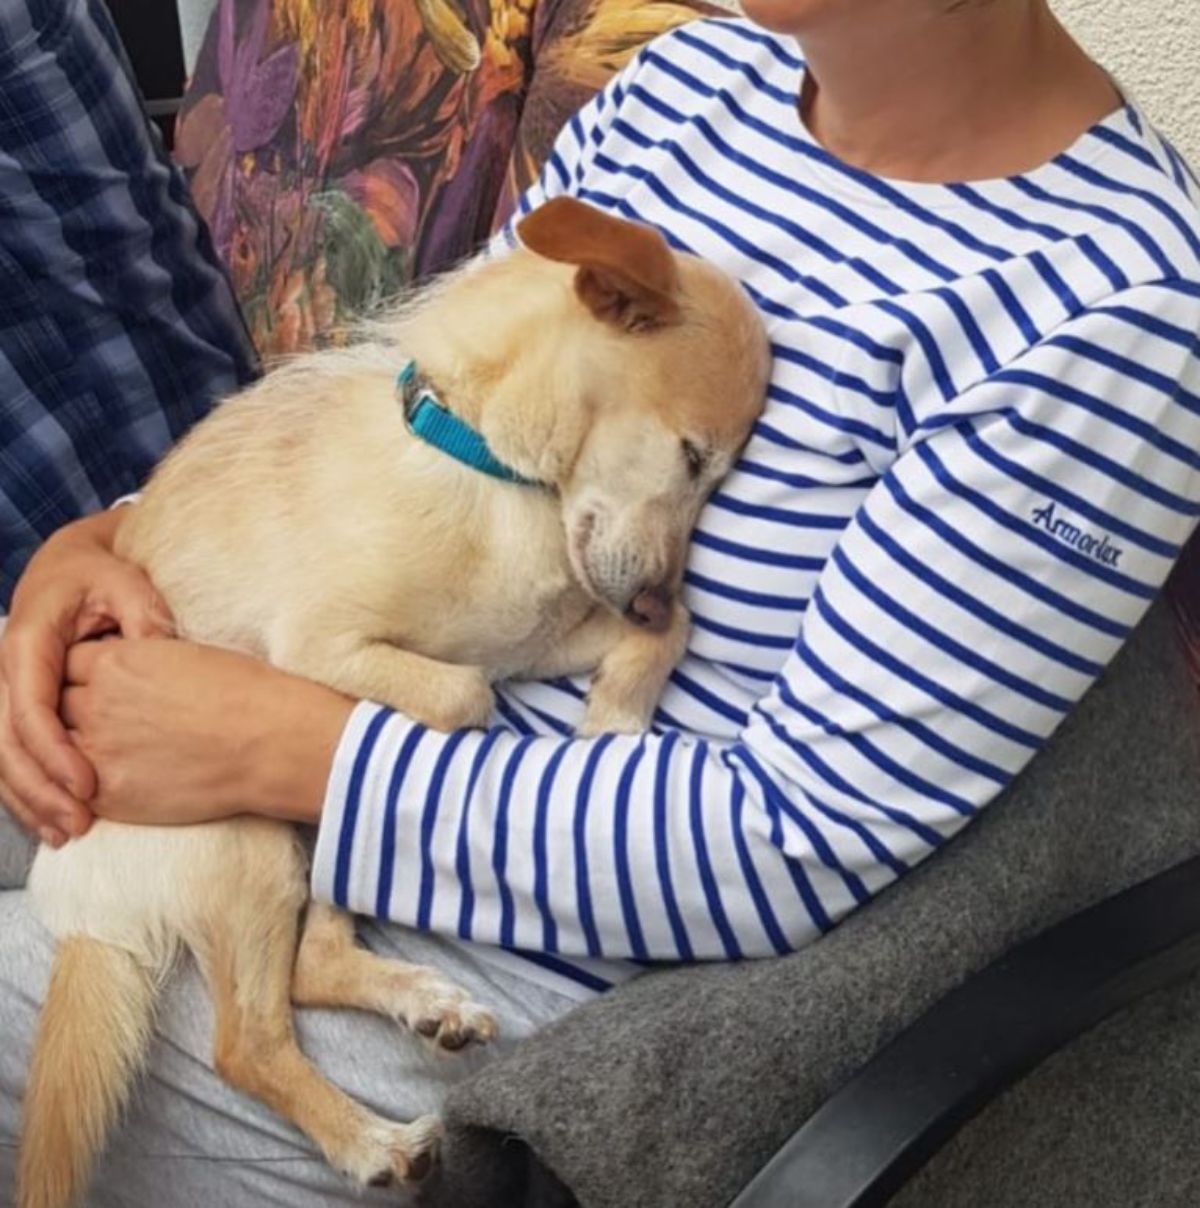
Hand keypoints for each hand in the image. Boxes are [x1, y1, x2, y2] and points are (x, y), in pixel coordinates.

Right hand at [0, 509, 171, 844]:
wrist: (70, 567)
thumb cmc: (104, 577)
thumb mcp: (128, 585)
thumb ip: (142, 619)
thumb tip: (161, 656)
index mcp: (29, 644)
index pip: (31, 709)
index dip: (55, 753)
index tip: (88, 786)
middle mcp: (7, 672)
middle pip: (6, 743)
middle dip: (39, 788)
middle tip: (79, 823)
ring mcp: (7, 691)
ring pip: (1, 756)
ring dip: (29, 799)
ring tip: (68, 834)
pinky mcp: (17, 706)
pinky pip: (12, 754)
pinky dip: (28, 790)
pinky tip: (52, 821)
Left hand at [61, 638, 354, 826]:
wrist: (275, 743)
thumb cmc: (247, 693)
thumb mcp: (185, 655)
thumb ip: (140, 662)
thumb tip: (128, 673)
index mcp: (117, 661)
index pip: (70, 664)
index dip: (90, 675)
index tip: (112, 686)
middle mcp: (97, 704)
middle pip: (58, 705)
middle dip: (81, 711)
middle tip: (117, 719)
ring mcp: (99, 752)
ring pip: (61, 749)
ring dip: (79, 749)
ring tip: (123, 750)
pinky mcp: (112, 795)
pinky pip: (78, 788)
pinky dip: (91, 784)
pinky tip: (129, 777)